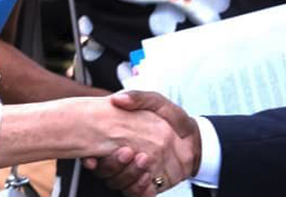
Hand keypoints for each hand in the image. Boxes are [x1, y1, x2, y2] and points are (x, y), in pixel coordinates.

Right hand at [86, 91, 200, 194]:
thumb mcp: (157, 103)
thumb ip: (139, 98)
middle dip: (113, 166)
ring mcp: (135, 174)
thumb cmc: (173, 120)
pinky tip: (149, 178)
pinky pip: (137, 194)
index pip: (96, 155)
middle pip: (106, 173)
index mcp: (118, 140)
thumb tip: (118, 99)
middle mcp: (123, 160)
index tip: (93, 159)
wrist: (195, 139)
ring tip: (144, 161)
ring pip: (120, 185)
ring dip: (129, 176)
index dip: (90, 160)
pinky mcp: (148, 186)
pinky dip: (140, 189)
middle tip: (128, 153)